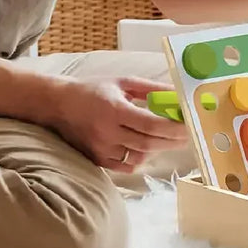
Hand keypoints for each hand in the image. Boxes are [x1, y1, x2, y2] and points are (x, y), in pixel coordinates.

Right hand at [44, 76, 189, 172]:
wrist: (58, 105)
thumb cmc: (93, 90)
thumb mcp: (122, 82)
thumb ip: (150, 88)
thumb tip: (175, 92)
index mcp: (115, 110)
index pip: (151, 124)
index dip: (173, 127)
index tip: (189, 124)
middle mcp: (108, 131)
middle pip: (149, 143)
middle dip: (173, 140)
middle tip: (189, 135)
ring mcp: (102, 148)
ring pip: (139, 156)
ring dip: (158, 149)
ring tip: (169, 139)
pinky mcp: (97, 159)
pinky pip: (126, 164)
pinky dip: (140, 158)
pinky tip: (146, 146)